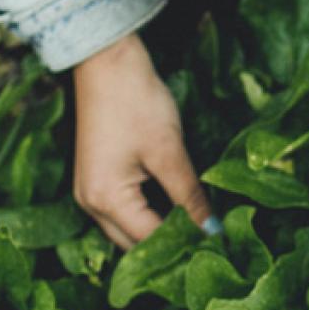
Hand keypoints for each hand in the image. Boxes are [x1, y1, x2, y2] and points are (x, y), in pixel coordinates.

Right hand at [72, 34, 211, 249]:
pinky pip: (123, 212)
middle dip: (168, 248)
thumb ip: (189, 197)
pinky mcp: (96, 179)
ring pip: (127, 230)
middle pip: (133, 243)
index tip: (219, 248)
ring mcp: (89, 192)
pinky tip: (176, 213)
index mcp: (106, 199)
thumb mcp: (168, 151)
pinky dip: (147, 216)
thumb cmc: (135, 100)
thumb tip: (212, 231)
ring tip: (197, 233)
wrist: (106, 61)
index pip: (150, 240)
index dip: (185, 246)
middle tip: (209, 246)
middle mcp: (90, 203)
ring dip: (158, 233)